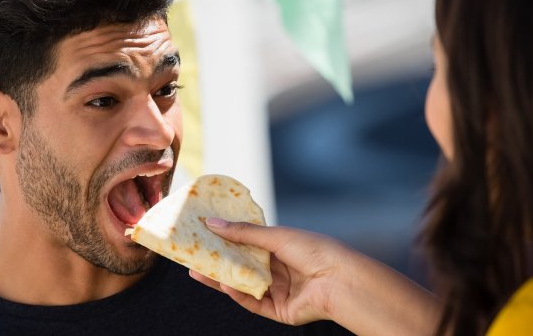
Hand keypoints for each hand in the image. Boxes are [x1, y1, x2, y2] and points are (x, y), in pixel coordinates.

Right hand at [191, 218, 440, 335]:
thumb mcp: (276, 236)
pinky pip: (254, 303)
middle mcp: (279, 270)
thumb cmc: (315, 251)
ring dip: (222, 279)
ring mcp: (278, 291)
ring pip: (244, 285)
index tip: (203, 233)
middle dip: (218, 262)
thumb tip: (212, 222)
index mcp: (281, 248)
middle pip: (242, 266)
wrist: (341, 280)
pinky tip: (226, 286)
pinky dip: (239, 295)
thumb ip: (243, 233)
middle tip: (192, 256)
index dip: (226, 240)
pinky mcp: (279, 310)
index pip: (248, 244)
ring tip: (198, 271)